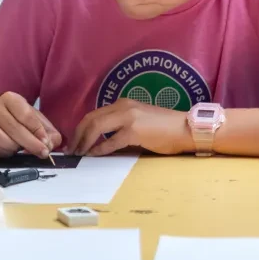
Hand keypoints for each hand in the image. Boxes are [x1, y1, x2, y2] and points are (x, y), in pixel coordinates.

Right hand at [0, 92, 62, 157]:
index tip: (46, 142)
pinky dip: (7, 152)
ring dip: (16, 147)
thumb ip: (48, 132)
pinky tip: (14, 151)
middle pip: (14, 128)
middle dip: (31, 143)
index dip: (37, 129)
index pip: (25, 114)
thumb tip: (51, 144)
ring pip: (0, 139)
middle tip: (43, 152)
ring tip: (25, 149)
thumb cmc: (21, 121)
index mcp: (10, 98)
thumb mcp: (37, 121)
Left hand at [68, 99, 191, 156]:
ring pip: (96, 127)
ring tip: (79, 154)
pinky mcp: (134, 131)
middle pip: (91, 119)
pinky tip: (93, 156)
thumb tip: (101, 139)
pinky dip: (99, 149)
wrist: (186, 129)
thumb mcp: (140, 120)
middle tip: (72, 150)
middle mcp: (124, 106)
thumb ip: (121, 125)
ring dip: (85, 142)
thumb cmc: (165, 128)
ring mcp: (129, 117)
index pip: (94, 114)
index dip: (81, 128)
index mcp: (124, 103)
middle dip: (78, 135)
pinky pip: (110, 142)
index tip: (75, 141)